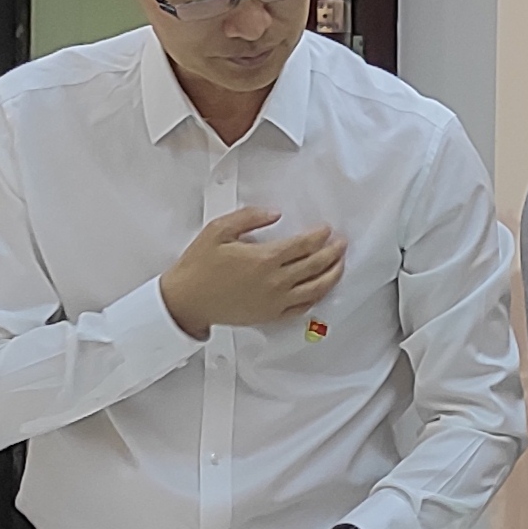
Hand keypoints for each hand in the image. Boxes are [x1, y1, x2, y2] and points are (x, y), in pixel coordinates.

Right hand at [160, 206, 346, 335]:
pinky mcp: (270, 315)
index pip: (304, 245)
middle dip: (333, 252)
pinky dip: (317, 297)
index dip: (319, 236)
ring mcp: (275, 301)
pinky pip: (302, 307)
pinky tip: (321, 290)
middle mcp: (275, 282)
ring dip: (332, 275)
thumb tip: (273, 213)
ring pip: (315, 289)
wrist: (186, 301)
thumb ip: (249, 217)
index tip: (326, 230)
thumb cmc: (198, 267)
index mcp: (264, 259)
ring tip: (340, 265)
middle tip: (341, 244)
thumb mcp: (218, 230)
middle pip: (315, 265)